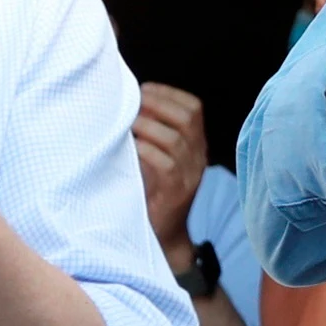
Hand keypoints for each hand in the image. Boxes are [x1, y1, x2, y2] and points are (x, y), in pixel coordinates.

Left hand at [135, 82, 208, 258]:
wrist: (163, 235)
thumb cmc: (152, 191)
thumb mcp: (158, 157)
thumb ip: (153, 133)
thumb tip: (130, 102)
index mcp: (196, 145)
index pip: (194, 108)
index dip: (169, 94)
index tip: (144, 89)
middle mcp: (198, 157)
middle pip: (188, 118)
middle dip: (157, 104)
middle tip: (133, 104)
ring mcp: (190, 175)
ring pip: (174, 139)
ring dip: (147, 126)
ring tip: (127, 125)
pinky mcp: (176, 192)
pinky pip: (165, 164)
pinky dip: (145, 150)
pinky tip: (131, 148)